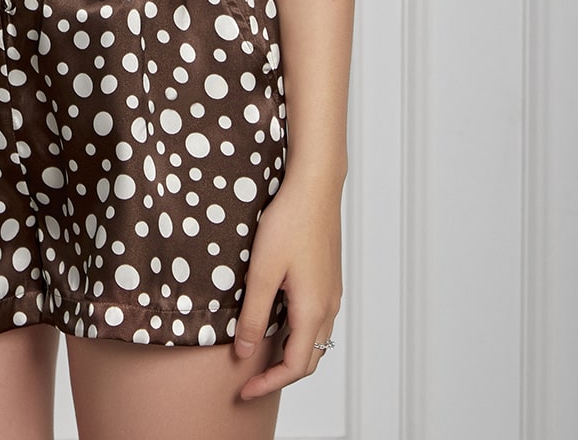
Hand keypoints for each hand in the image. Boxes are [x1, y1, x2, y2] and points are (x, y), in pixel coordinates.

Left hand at [229, 172, 343, 399]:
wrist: (315, 187)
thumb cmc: (289, 222)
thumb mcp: (262, 272)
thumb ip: (254, 315)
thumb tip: (246, 352)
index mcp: (313, 309)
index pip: (295, 367)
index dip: (269, 383)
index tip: (246, 390)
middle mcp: (329, 306)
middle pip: (309, 358)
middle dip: (281, 375)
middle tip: (251, 379)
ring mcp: (332, 292)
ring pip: (315, 338)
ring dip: (291, 353)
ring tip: (261, 352)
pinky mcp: (328, 277)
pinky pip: (316, 319)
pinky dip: (298, 332)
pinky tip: (276, 319)